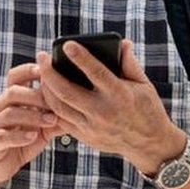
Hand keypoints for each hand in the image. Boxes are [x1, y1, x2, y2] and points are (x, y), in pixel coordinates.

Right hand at [0, 63, 61, 184]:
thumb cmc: (22, 141)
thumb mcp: (42, 128)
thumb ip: (56, 117)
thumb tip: (81, 107)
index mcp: (10, 99)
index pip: (15, 76)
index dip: (29, 70)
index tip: (48, 72)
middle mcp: (0, 108)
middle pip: (13, 92)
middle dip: (35, 96)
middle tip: (56, 103)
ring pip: (9, 113)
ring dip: (32, 116)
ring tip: (50, 120)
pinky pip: (3, 136)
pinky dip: (19, 136)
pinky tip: (33, 136)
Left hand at [36, 39, 185, 175]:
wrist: (148, 145)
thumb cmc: (147, 109)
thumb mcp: (144, 85)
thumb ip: (130, 63)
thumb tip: (123, 43)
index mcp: (120, 95)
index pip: (96, 73)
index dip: (80, 57)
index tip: (66, 44)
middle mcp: (103, 112)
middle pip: (67, 91)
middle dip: (49, 72)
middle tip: (41, 55)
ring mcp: (91, 127)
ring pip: (58, 106)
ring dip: (46, 88)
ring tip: (41, 71)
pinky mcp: (85, 136)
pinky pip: (61, 120)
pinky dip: (51, 105)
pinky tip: (47, 91)